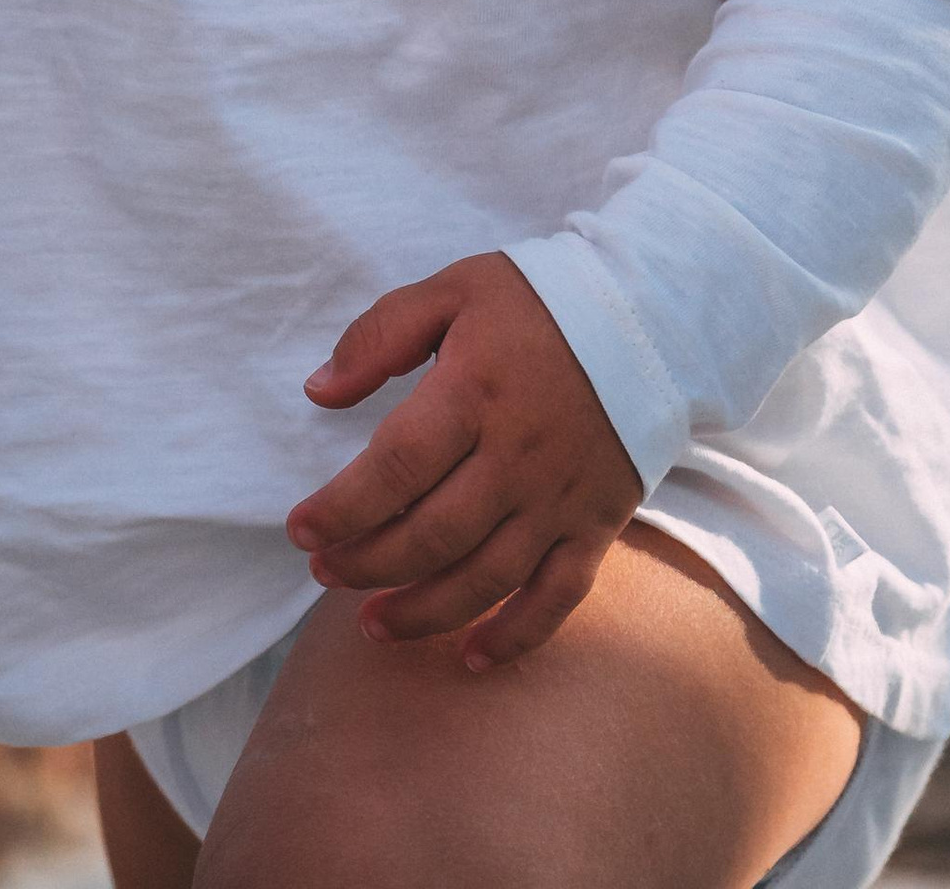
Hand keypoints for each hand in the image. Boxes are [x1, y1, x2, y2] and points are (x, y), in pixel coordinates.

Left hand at [287, 253, 641, 672]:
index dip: (341, 507)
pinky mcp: (596, 526)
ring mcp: (559, 499)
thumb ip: (380, 334)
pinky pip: (556, 598)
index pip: (395, 467)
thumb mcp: (452, 290)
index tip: (300, 530)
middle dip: (367, 563)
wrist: (650, 316)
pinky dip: (515, 637)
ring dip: (421, 612)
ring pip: (484, 578)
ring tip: (370, 624)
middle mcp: (516, 456)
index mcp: (474, 392)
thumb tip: (318, 391)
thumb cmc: (537, 302)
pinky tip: (471, 659)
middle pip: (431, 534)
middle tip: (323, 572)